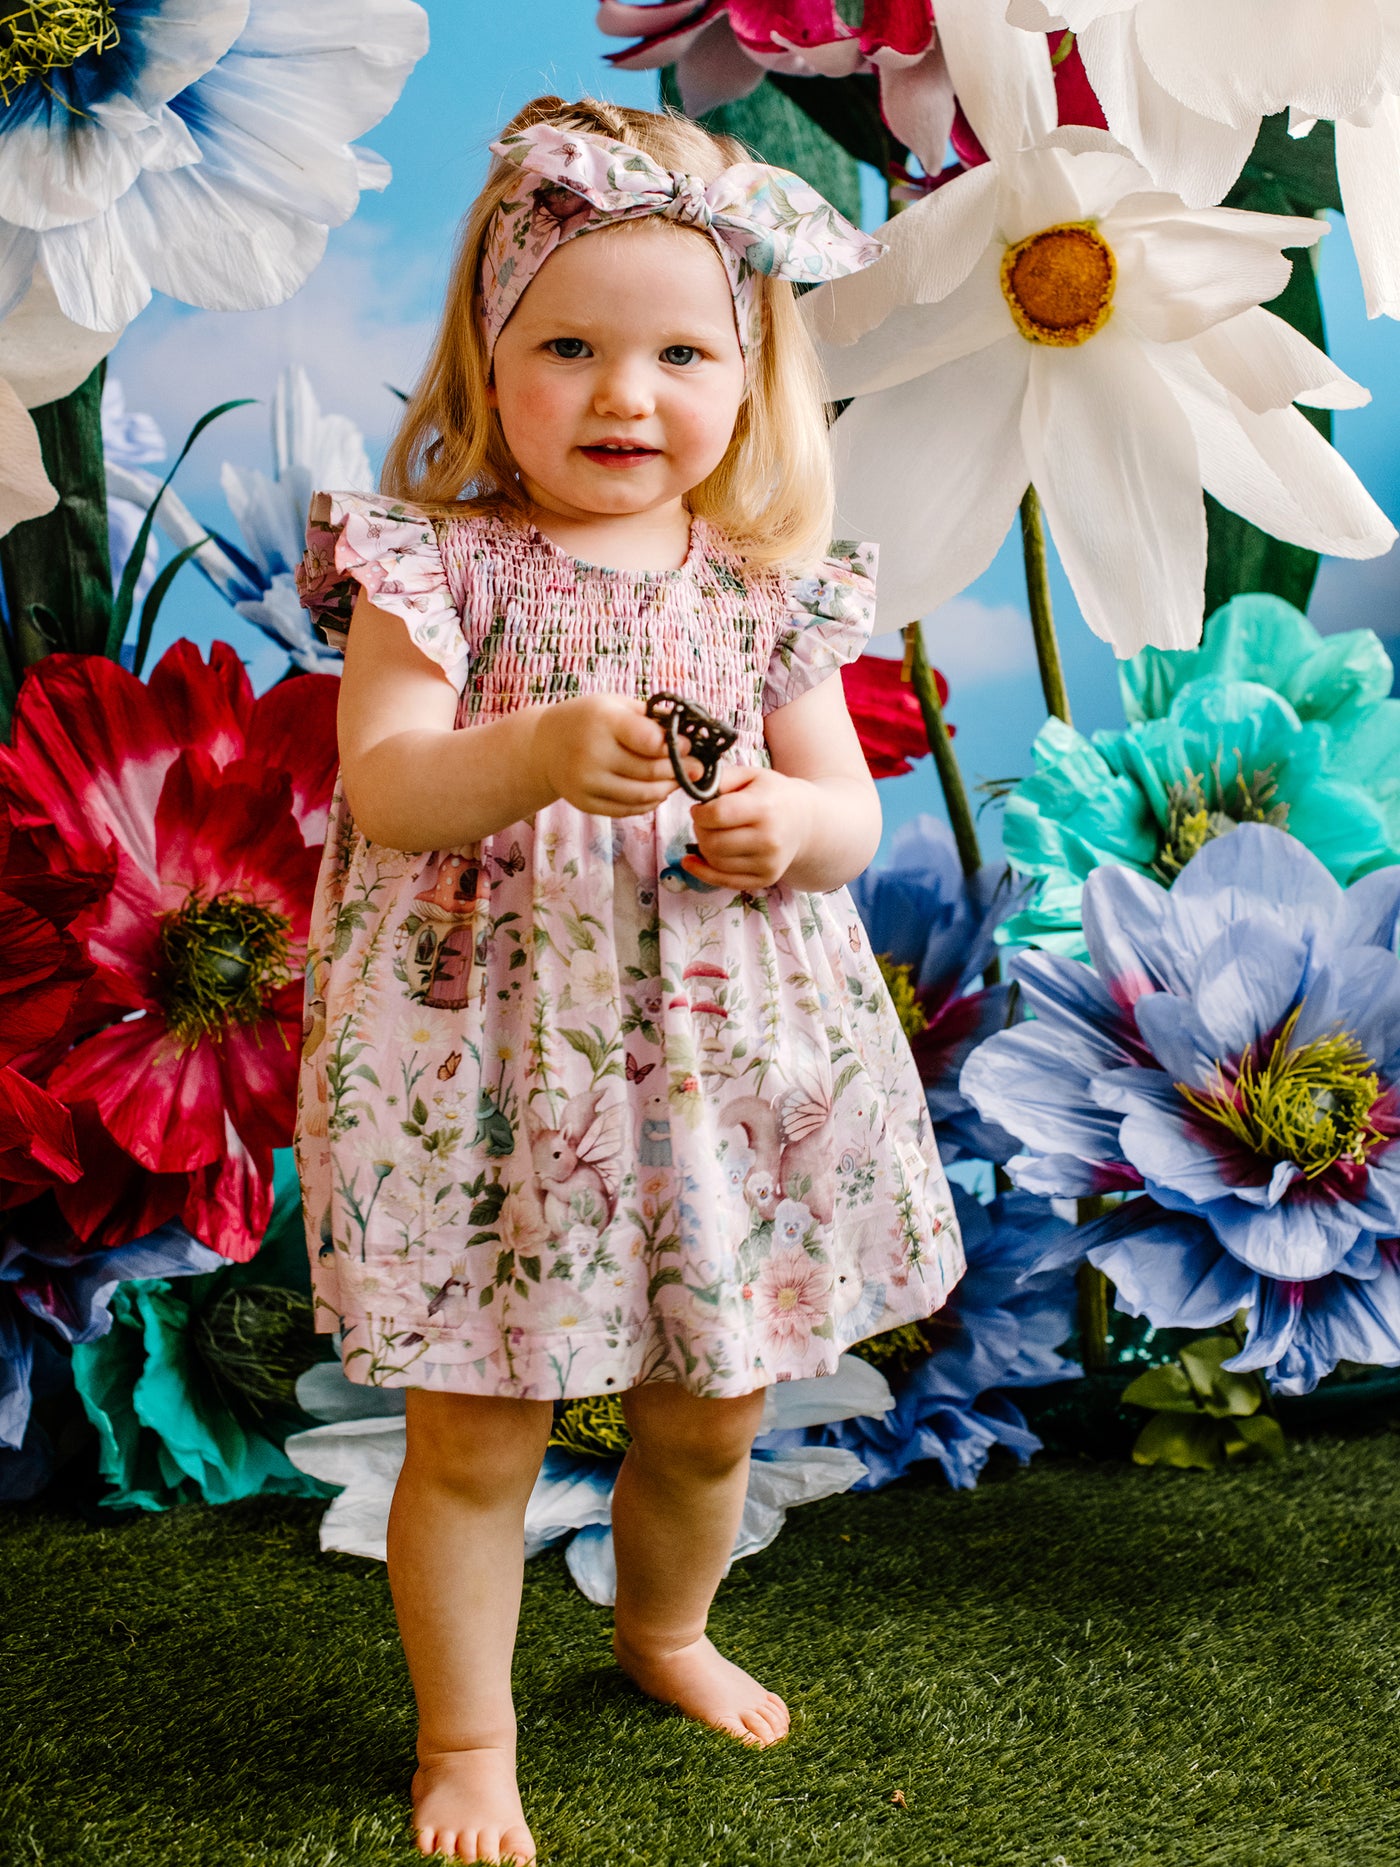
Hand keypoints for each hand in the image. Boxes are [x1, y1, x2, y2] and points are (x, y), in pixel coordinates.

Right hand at [534, 694, 698, 817]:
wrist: (543, 745)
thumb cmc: (588, 719)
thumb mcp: (614, 705)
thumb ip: (649, 718)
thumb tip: (690, 734)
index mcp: (602, 721)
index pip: (650, 741)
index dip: (675, 746)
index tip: (688, 746)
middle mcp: (591, 753)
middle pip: (650, 771)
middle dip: (680, 771)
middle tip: (696, 768)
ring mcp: (586, 782)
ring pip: (642, 795)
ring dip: (668, 790)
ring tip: (678, 781)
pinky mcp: (584, 803)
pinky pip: (627, 810)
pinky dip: (649, 803)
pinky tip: (657, 792)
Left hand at [683, 766, 811, 890]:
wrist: (804, 822)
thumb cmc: (773, 795)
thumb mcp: (751, 775)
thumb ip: (722, 778)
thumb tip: (693, 788)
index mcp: (765, 808)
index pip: (716, 815)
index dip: (699, 813)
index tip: (699, 808)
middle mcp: (769, 839)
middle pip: (712, 842)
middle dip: (699, 830)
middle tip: (704, 822)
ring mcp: (768, 863)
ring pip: (714, 861)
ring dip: (703, 848)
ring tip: (713, 833)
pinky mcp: (765, 879)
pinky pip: (722, 881)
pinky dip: (702, 871)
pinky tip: (692, 860)